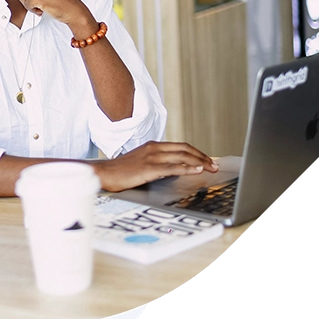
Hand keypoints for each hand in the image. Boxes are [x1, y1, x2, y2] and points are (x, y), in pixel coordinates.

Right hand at [92, 142, 218, 191]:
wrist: (104, 173)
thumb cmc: (121, 170)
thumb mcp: (141, 161)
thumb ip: (156, 161)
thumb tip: (173, 168)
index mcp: (154, 146)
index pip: (181, 146)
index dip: (197, 152)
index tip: (208, 160)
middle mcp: (155, 148)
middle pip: (185, 149)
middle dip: (203, 157)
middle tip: (214, 165)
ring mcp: (152, 157)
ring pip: (182, 156)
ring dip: (200, 162)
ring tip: (210, 168)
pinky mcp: (149, 168)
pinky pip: (173, 167)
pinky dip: (187, 168)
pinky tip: (196, 170)